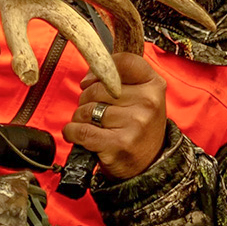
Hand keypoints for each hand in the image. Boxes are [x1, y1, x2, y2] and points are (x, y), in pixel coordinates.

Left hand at [62, 52, 166, 179]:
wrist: (149, 164)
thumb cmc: (138, 126)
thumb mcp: (141, 96)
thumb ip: (120, 77)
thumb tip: (89, 75)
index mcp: (154, 85)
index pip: (124, 61)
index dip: (101, 70)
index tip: (94, 81)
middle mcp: (148, 102)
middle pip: (98, 88)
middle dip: (87, 99)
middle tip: (97, 112)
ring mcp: (135, 123)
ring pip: (86, 109)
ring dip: (80, 118)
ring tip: (94, 126)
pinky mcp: (119, 144)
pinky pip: (80, 130)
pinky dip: (72, 132)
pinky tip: (80, 136)